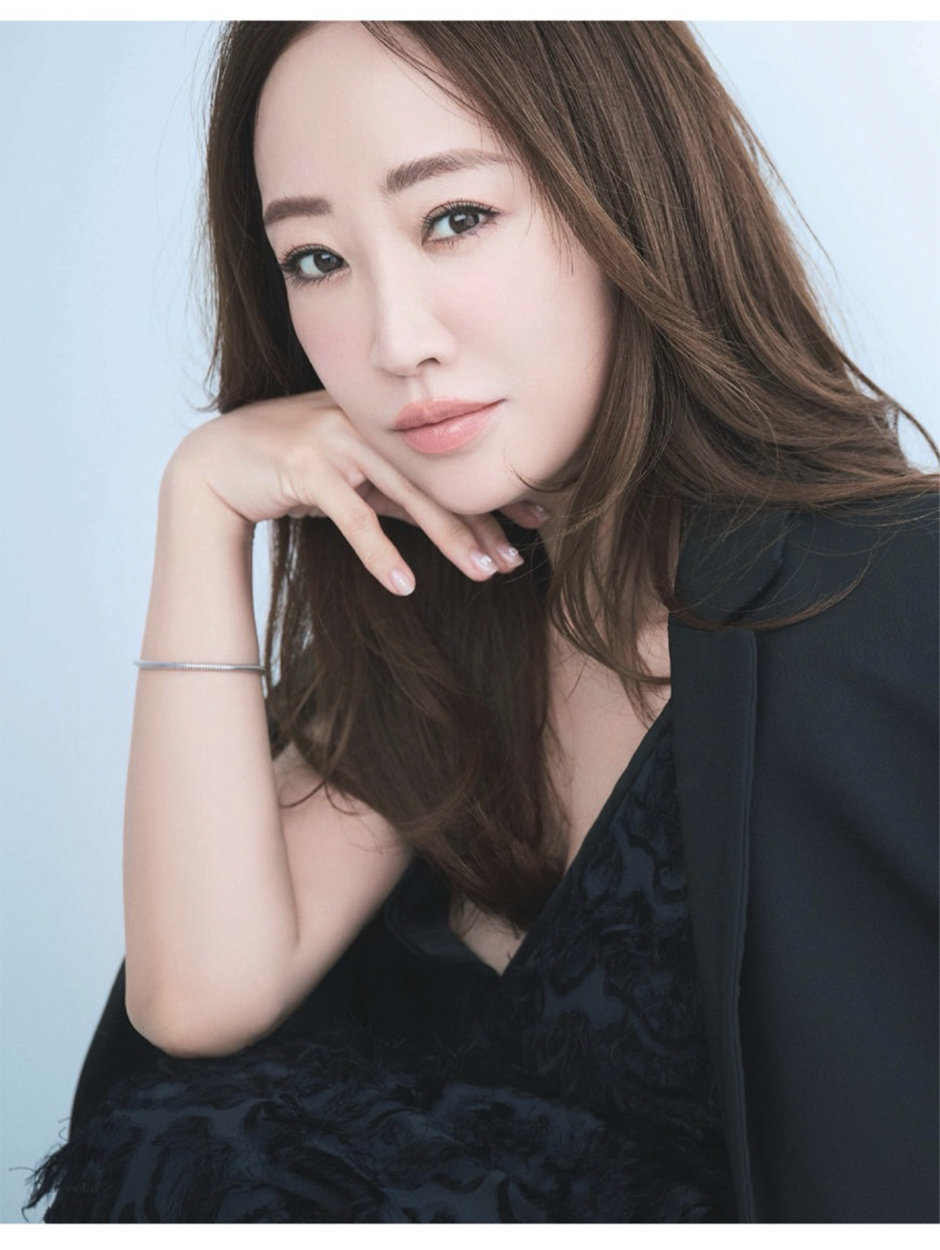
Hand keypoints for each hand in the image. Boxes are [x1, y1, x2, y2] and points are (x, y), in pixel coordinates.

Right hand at [167, 390, 549, 594]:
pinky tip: (405, 585)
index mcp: (382, 421)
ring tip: (482, 574)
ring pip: (406, 495)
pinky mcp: (306, 466)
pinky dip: (380, 554)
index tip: (533, 520)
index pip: (447, 462)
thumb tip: (444, 520)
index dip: (490, 494)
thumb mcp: (351, 478)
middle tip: (514, 560)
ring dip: (448, 538)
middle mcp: (365, 422)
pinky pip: (354, 517)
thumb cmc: (288, 471)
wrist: (215, 464)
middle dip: (480, 522)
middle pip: (437, 479)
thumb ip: (393, 492)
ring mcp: (336, 440)